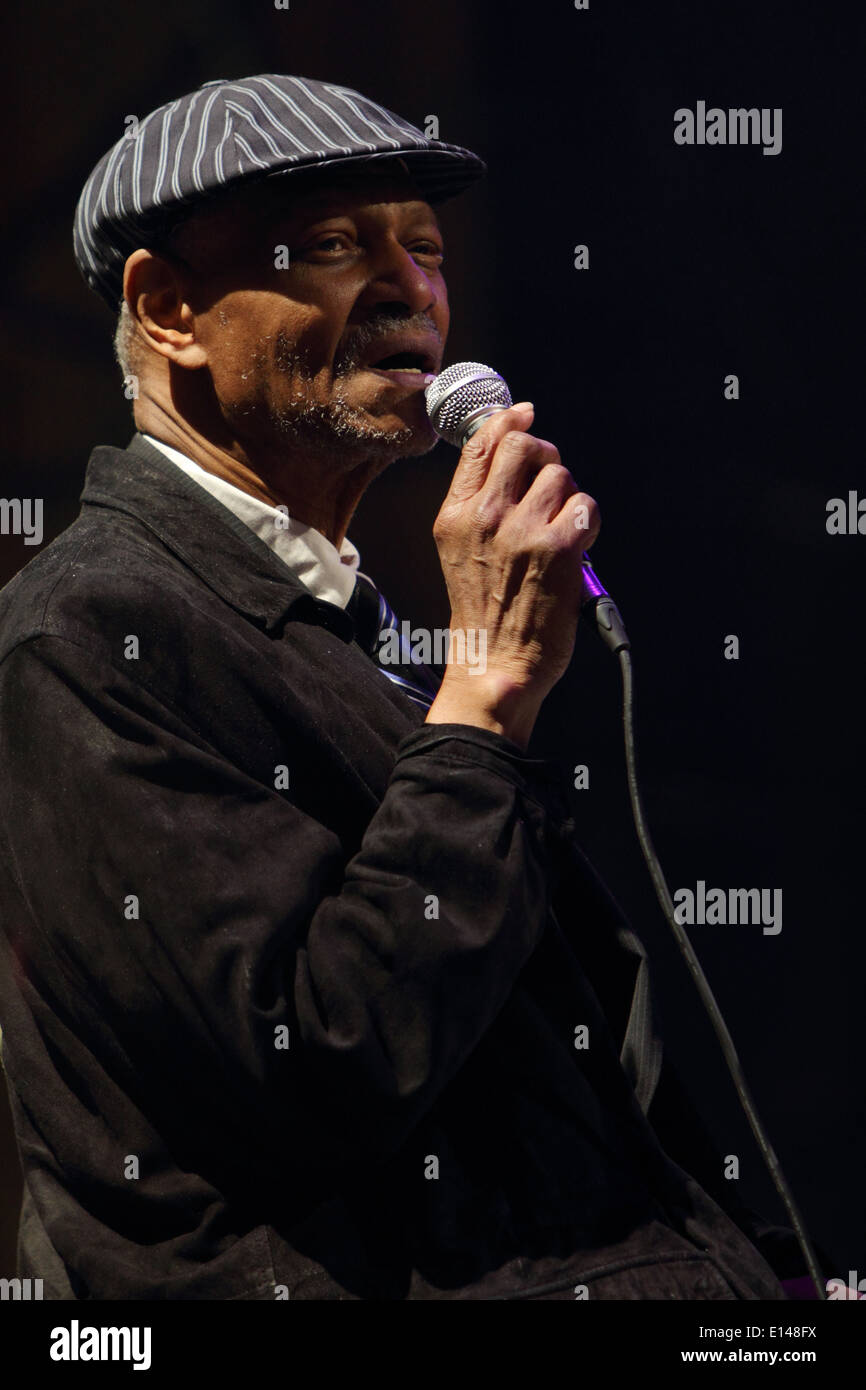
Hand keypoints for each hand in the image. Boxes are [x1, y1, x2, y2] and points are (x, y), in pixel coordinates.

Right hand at [426, 402, 598, 747]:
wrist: (495, 664)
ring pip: (561, 475)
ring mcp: (522, 531)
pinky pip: (587, 506)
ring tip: (559, 533)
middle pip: (527, 445)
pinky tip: (575, 549)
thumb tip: (511, 447)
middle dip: (546, 458)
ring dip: (569, 500)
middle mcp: (485, 517)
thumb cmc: (482, 612)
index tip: (524, 415)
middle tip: (549, 489)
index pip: (483, 443)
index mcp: (455, 516)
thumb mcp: (459, 550)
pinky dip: (588, 524)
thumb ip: (478, 502)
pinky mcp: (559, 548)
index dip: (509, 420)